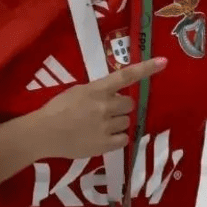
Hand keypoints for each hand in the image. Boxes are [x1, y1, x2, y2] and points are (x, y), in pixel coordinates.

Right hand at [30, 57, 165, 159]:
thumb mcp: (79, 91)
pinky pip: (124, 138)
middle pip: (129, 104)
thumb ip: (99, 90)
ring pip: (127, 122)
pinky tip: (103, 137)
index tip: (163, 62)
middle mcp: (104, 106)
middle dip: (120, 107)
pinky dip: (117, 138)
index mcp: (97, 90)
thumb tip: (116, 92)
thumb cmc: (58, 109)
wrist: (42, 133)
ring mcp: (105, 126)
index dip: (146, 69)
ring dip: (117, 123)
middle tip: (104, 111)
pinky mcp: (105, 145)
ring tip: (99, 126)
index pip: (125, 76)